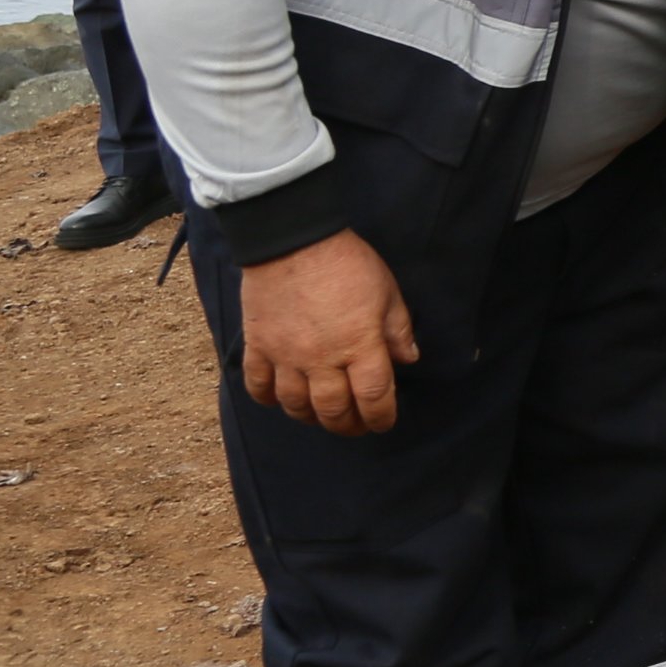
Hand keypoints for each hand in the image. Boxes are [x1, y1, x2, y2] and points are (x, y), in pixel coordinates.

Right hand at [237, 230, 417, 434]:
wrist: (293, 240)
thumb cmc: (347, 263)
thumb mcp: (387, 292)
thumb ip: (397, 330)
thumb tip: (407, 360)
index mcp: (360, 345)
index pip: (373, 396)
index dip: (381, 417)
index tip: (383, 422)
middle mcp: (322, 359)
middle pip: (333, 410)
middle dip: (347, 425)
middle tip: (355, 425)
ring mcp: (286, 356)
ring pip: (295, 405)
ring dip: (311, 417)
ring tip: (322, 416)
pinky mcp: (258, 346)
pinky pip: (258, 385)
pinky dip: (268, 399)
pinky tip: (279, 400)